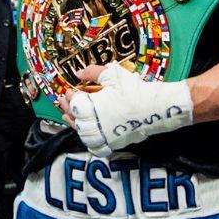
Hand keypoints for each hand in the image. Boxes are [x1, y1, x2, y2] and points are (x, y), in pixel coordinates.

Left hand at [60, 63, 193, 157]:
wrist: (155, 108)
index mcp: (91, 107)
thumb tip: (78, 72)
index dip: (69, 96)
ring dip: (75, 126)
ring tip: (69, 119)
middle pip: (75, 119)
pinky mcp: (113, 143)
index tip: (68, 91)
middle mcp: (94, 125)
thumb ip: (92, 72)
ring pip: (82, 134)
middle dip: (67, 110)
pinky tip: (88, 134)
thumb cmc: (134, 90)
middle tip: (62, 103)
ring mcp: (104, 136)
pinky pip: (95, 146)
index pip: (74, 103)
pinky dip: (89, 141)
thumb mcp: (113, 74)